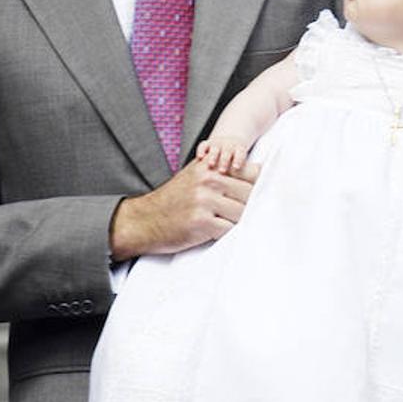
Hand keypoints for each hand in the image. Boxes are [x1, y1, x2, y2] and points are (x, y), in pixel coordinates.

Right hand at [109, 158, 260, 261]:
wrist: (144, 221)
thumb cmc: (173, 199)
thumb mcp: (194, 175)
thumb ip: (221, 170)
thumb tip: (258, 170)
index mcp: (210, 167)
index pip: (251, 173)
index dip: (257, 186)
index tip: (258, 195)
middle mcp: (209, 181)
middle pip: (250, 194)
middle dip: (249, 206)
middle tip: (242, 214)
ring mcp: (205, 202)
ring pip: (242, 213)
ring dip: (238, 222)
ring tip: (226, 223)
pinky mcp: (201, 223)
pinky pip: (229, 230)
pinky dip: (227, 234)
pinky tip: (217, 232)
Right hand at [197, 136, 249, 173]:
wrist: (230, 141)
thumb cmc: (237, 158)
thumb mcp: (242, 161)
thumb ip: (246, 171)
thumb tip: (254, 184)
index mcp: (239, 149)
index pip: (240, 153)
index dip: (238, 159)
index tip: (237, 167)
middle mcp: (228, 146)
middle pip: (227, 152)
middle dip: (224, 161)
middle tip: (222, 171)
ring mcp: (217, 145)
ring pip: (215, 150)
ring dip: (213, 157)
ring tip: (211, 165)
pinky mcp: (207, 145)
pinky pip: (203, 146)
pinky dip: (201, 150)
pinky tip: (200, 157)